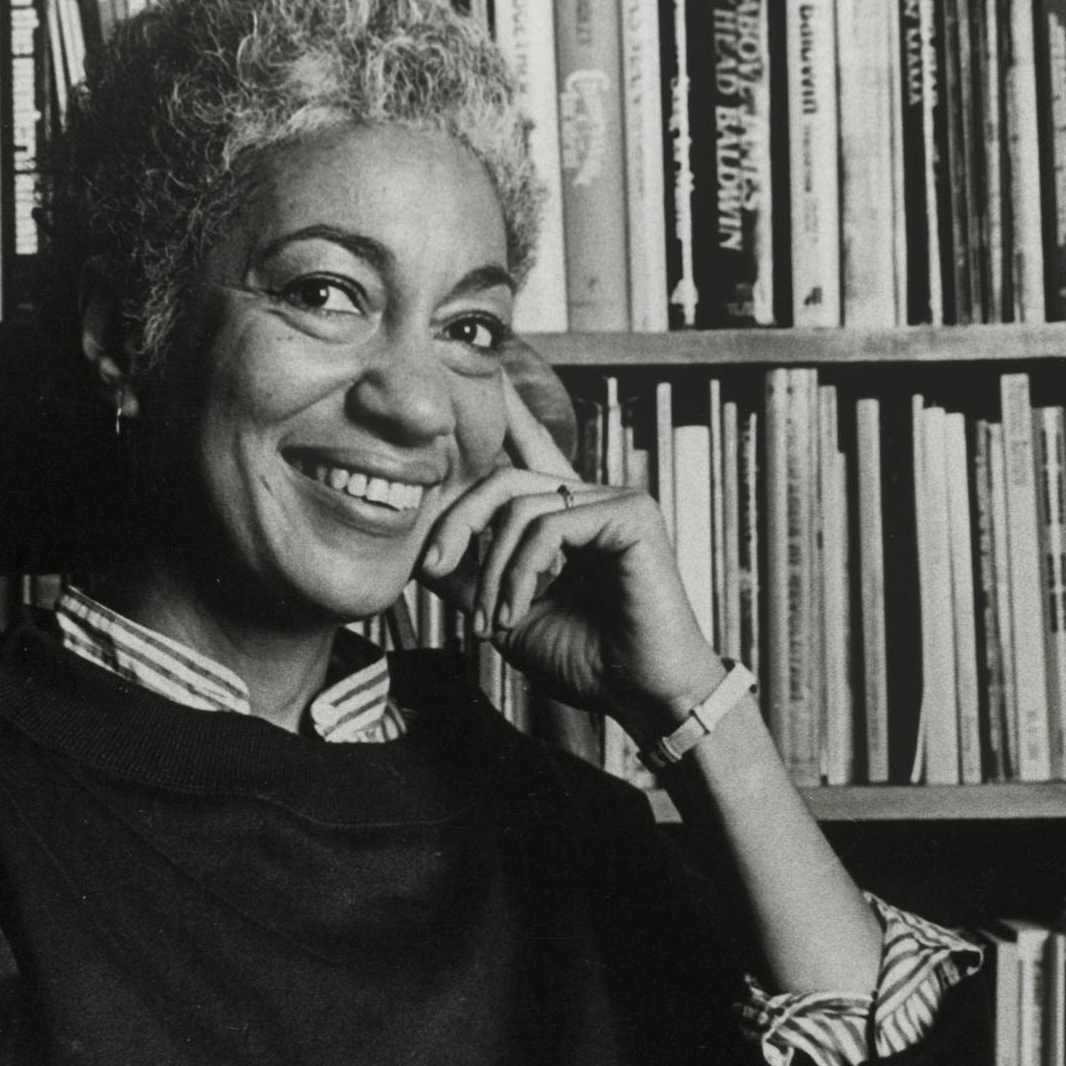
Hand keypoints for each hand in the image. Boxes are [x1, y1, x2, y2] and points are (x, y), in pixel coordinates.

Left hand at [418, 367, 723, 741]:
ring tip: (492, 619)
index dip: (508, 410)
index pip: (530, 450)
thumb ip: (471, 580)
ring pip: (520, 507)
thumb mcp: (508, 615)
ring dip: (491, 570)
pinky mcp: (631, 515)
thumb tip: (423, 555)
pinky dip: (519, 572)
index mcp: (568, 516)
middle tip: (433, 567)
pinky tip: (517, 609)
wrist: (642, 695)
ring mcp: (616, 501)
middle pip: (502, 480)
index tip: (484, 370)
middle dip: (457, 523)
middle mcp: (592, 498)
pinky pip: (550, 526)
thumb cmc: (589, 660)